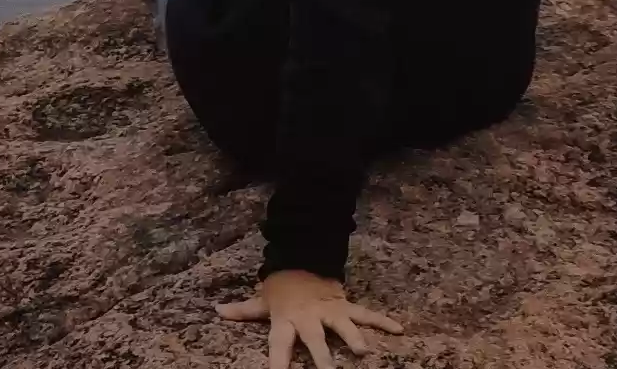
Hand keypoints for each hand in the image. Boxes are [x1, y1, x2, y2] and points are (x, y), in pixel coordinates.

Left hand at [217, 269, 402, 368]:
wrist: (304, 258)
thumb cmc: (281, 288)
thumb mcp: (262, 300)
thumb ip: (243, 310)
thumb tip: (217, 311)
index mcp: (287, 321)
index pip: (279, 346)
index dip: (278, 364)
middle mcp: (309, 318)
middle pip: (315, 341)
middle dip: (322, 358)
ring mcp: (329, 312)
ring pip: (343, 326)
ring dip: (353, 337)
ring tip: (363, 350)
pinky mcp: (345, 305)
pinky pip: (366, 313)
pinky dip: (383, 320)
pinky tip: (399, 328)